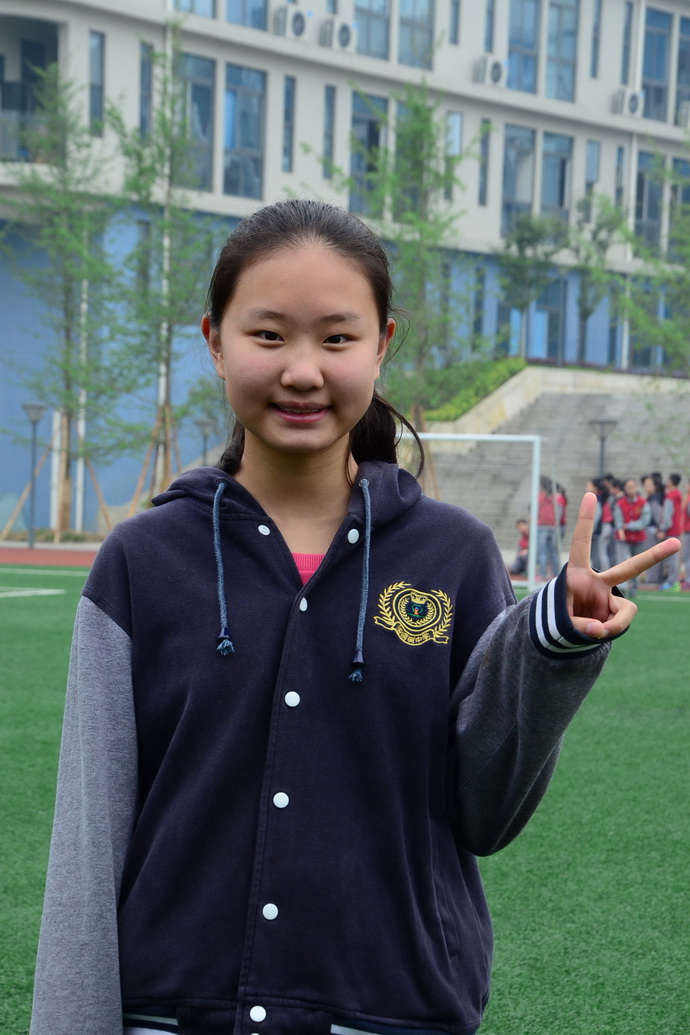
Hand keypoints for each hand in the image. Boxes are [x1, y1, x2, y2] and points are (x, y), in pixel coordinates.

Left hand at [566, 492, 680, 639]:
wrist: (561, 634)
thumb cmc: (555, 620)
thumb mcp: (561, 621)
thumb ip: (581, 625)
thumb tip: (601, 629)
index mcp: (577, 575)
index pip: (581, 544)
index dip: (585, 520)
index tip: (590, 494)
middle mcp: (597, 583)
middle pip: (629, 570)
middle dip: (654, 557)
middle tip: (677, 543)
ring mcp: (609, 599)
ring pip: (626, 611)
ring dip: (613, 624)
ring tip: (592, 631)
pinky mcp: (615, 613)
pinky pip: (620, 622)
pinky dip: (610, 630)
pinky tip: (596, 633)